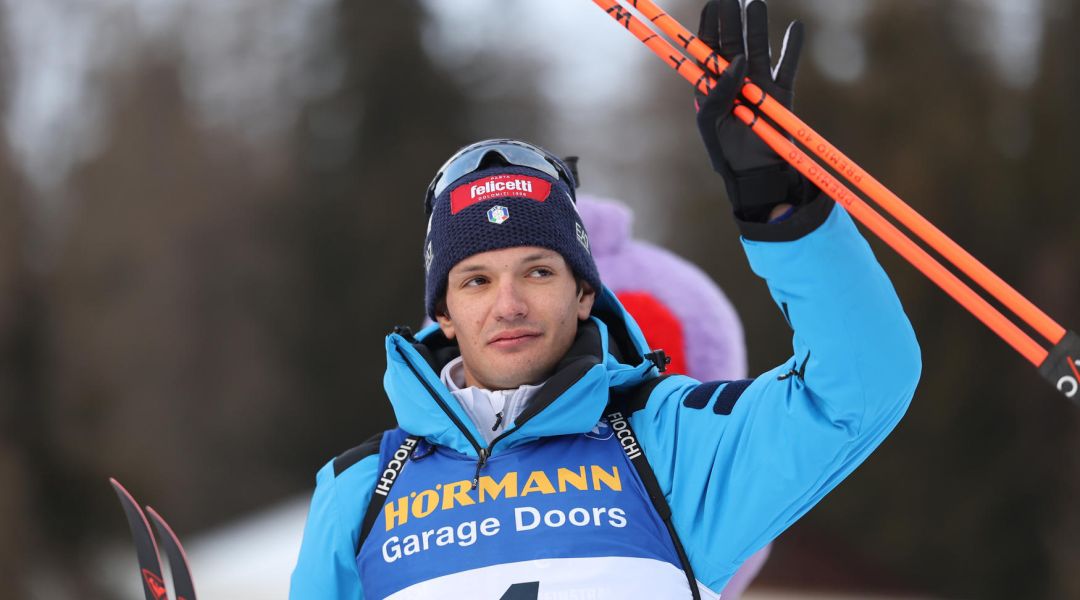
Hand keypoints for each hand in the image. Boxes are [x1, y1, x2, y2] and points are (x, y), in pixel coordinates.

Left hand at [695, 0, 807, 221]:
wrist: (754, 177)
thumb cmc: (725, 152)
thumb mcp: (710, 122)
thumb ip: (719, 91)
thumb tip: (737, 60)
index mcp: (712, 86)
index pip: (709, 49)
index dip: (710, 25)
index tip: (713, 3)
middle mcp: (735, 81)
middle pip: (733, 42)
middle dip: (732, 18)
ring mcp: (760, 85)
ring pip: (759, 49)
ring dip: (758, 27)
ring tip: (757, 4)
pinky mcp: (782, 95)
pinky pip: (788, 67)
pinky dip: (793, 48)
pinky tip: (796, 29)